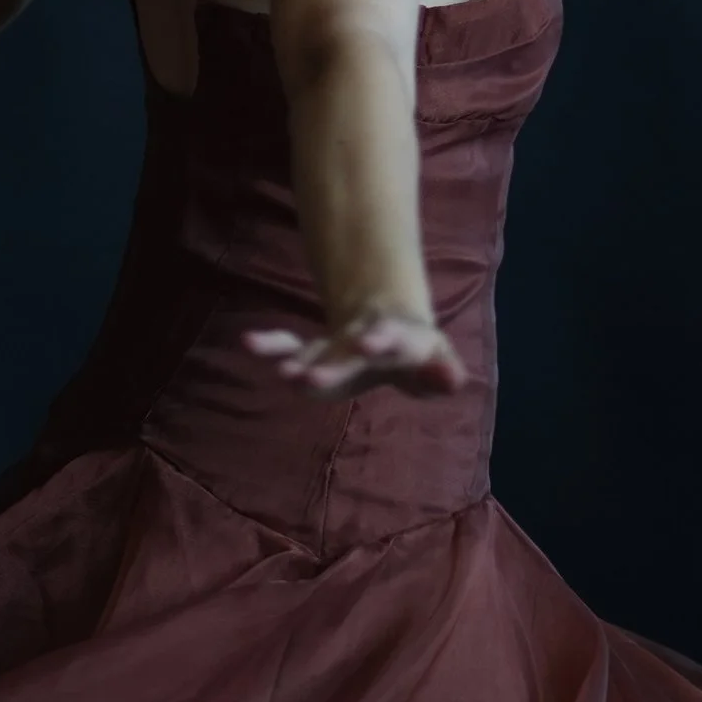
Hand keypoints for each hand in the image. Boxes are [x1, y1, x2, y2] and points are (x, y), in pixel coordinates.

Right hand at [242, 310, 467, 398]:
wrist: (388, 322)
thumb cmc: (415, 352)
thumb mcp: (437, 363)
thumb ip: (444, 374)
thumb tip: (454, 379)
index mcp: (398, 339)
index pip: (392, 339)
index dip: (381, 340)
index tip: (367, 343)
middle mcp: (361, 338)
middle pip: (346, 351)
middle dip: (331, 364)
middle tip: (311, 378)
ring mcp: (335, 345)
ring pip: (316, 351)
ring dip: (298, 360)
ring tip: (282, 374)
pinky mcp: (314, 352)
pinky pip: (288, 346)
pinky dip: (270, 345)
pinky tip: (247, 341)